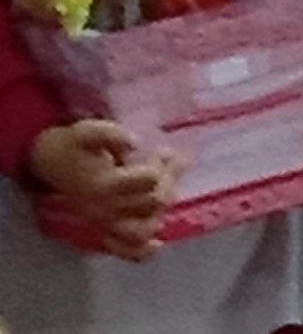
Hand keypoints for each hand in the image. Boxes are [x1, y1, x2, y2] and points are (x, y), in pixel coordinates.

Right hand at [28, 119, 177, 259]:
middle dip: (168, 180)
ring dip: (161, 210)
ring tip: (165, 189)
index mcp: (103, 186)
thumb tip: (133, 143)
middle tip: (169, 163)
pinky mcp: (104, 231)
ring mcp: (104, 224)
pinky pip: (124, 251)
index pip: (149, 180)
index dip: (160, 164)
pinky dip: (141, 251)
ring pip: (143, 231)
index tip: (161, 152)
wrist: (54, 163)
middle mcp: (104, 210)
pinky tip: (158, 245)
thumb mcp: (90, 130)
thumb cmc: (76, 146)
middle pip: (152, 203)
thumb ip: (110, 134)